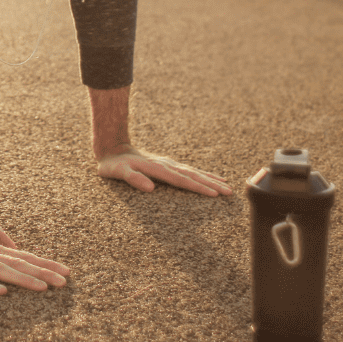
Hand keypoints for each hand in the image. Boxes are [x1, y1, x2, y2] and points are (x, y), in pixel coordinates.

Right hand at [0, 221, 70, 294]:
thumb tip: (14, 244)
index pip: (23, 255)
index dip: (45, 263)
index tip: (66, 271)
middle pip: (18, 263)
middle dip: (43, 272)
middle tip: (65, 281)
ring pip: (1, 270)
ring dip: (23, 279)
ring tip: (43, 287)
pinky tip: (1, 292)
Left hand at [97, 147, 232, 196]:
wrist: (112, 147)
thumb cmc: (113, 164)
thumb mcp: (118, 172)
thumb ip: (133, 179)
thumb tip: (150, 188)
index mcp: (157, 169)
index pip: (181, 181)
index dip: (198, 188)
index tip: (214, 194)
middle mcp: (166, 165)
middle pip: (193, 176)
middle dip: (212, 184)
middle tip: (230, 192)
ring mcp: (168, 164)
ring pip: (194, 172)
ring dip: (211, 179)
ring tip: (227, 185)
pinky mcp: (168, 165)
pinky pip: (189, 170)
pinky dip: (203, 174)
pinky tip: (213, 177)